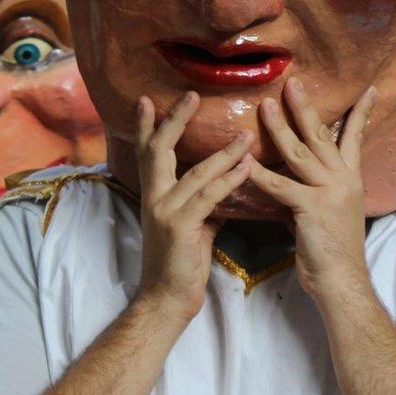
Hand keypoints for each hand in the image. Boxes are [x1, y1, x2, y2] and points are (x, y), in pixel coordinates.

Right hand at [135, 92, 254, 321]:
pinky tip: (247, 167)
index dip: (148, 126)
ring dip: (224, 152)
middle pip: (159, 150)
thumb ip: (202, 201)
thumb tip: (223, 185)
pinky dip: (229, 179)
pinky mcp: (181, 227)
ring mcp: (165, 212)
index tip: (148, 99)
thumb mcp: (191, 225)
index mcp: (154, 195)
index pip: (148, 152)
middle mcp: (154, 198)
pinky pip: (208, 197)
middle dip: (175, 120)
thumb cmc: (180, 263)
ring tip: (247, 134)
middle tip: (192, 94)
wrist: (167, 300)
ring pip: (196, 172)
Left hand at [247, 79, 375, 303]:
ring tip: (265, 106)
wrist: (343, 281)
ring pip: (300, 153)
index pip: (356, 138)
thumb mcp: (334, 212)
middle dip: (305, 107)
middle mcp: (343, 180)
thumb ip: (318, 189)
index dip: (361, 113)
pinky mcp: (312, 208)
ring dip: (279, 128)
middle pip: (321, 135)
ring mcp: (329, 192)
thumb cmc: (334, 251)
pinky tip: (245, 162)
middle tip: (292, 82)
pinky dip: (261, 174)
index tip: (368, 88)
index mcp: (350, 179)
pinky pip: (281, 186)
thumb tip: (299, 176)